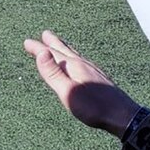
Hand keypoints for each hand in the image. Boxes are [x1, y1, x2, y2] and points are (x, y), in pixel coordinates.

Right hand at [23, 30, 139, 135]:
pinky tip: (79, 63)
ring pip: (74, 54)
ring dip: (64, 48)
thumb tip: (41, 52)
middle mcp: (83, 65)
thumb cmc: (93, 107)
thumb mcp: (68, 92)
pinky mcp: (99, 78)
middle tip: (44, 34)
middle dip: (52, 42)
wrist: (123, 116)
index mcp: (73, 66)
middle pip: (64, 50)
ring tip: (59, 44)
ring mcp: (92, 70)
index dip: (38, 48)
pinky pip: (81, 61)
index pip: (51, 53)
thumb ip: (53, 73)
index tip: (27, 42)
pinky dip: (74, 57)